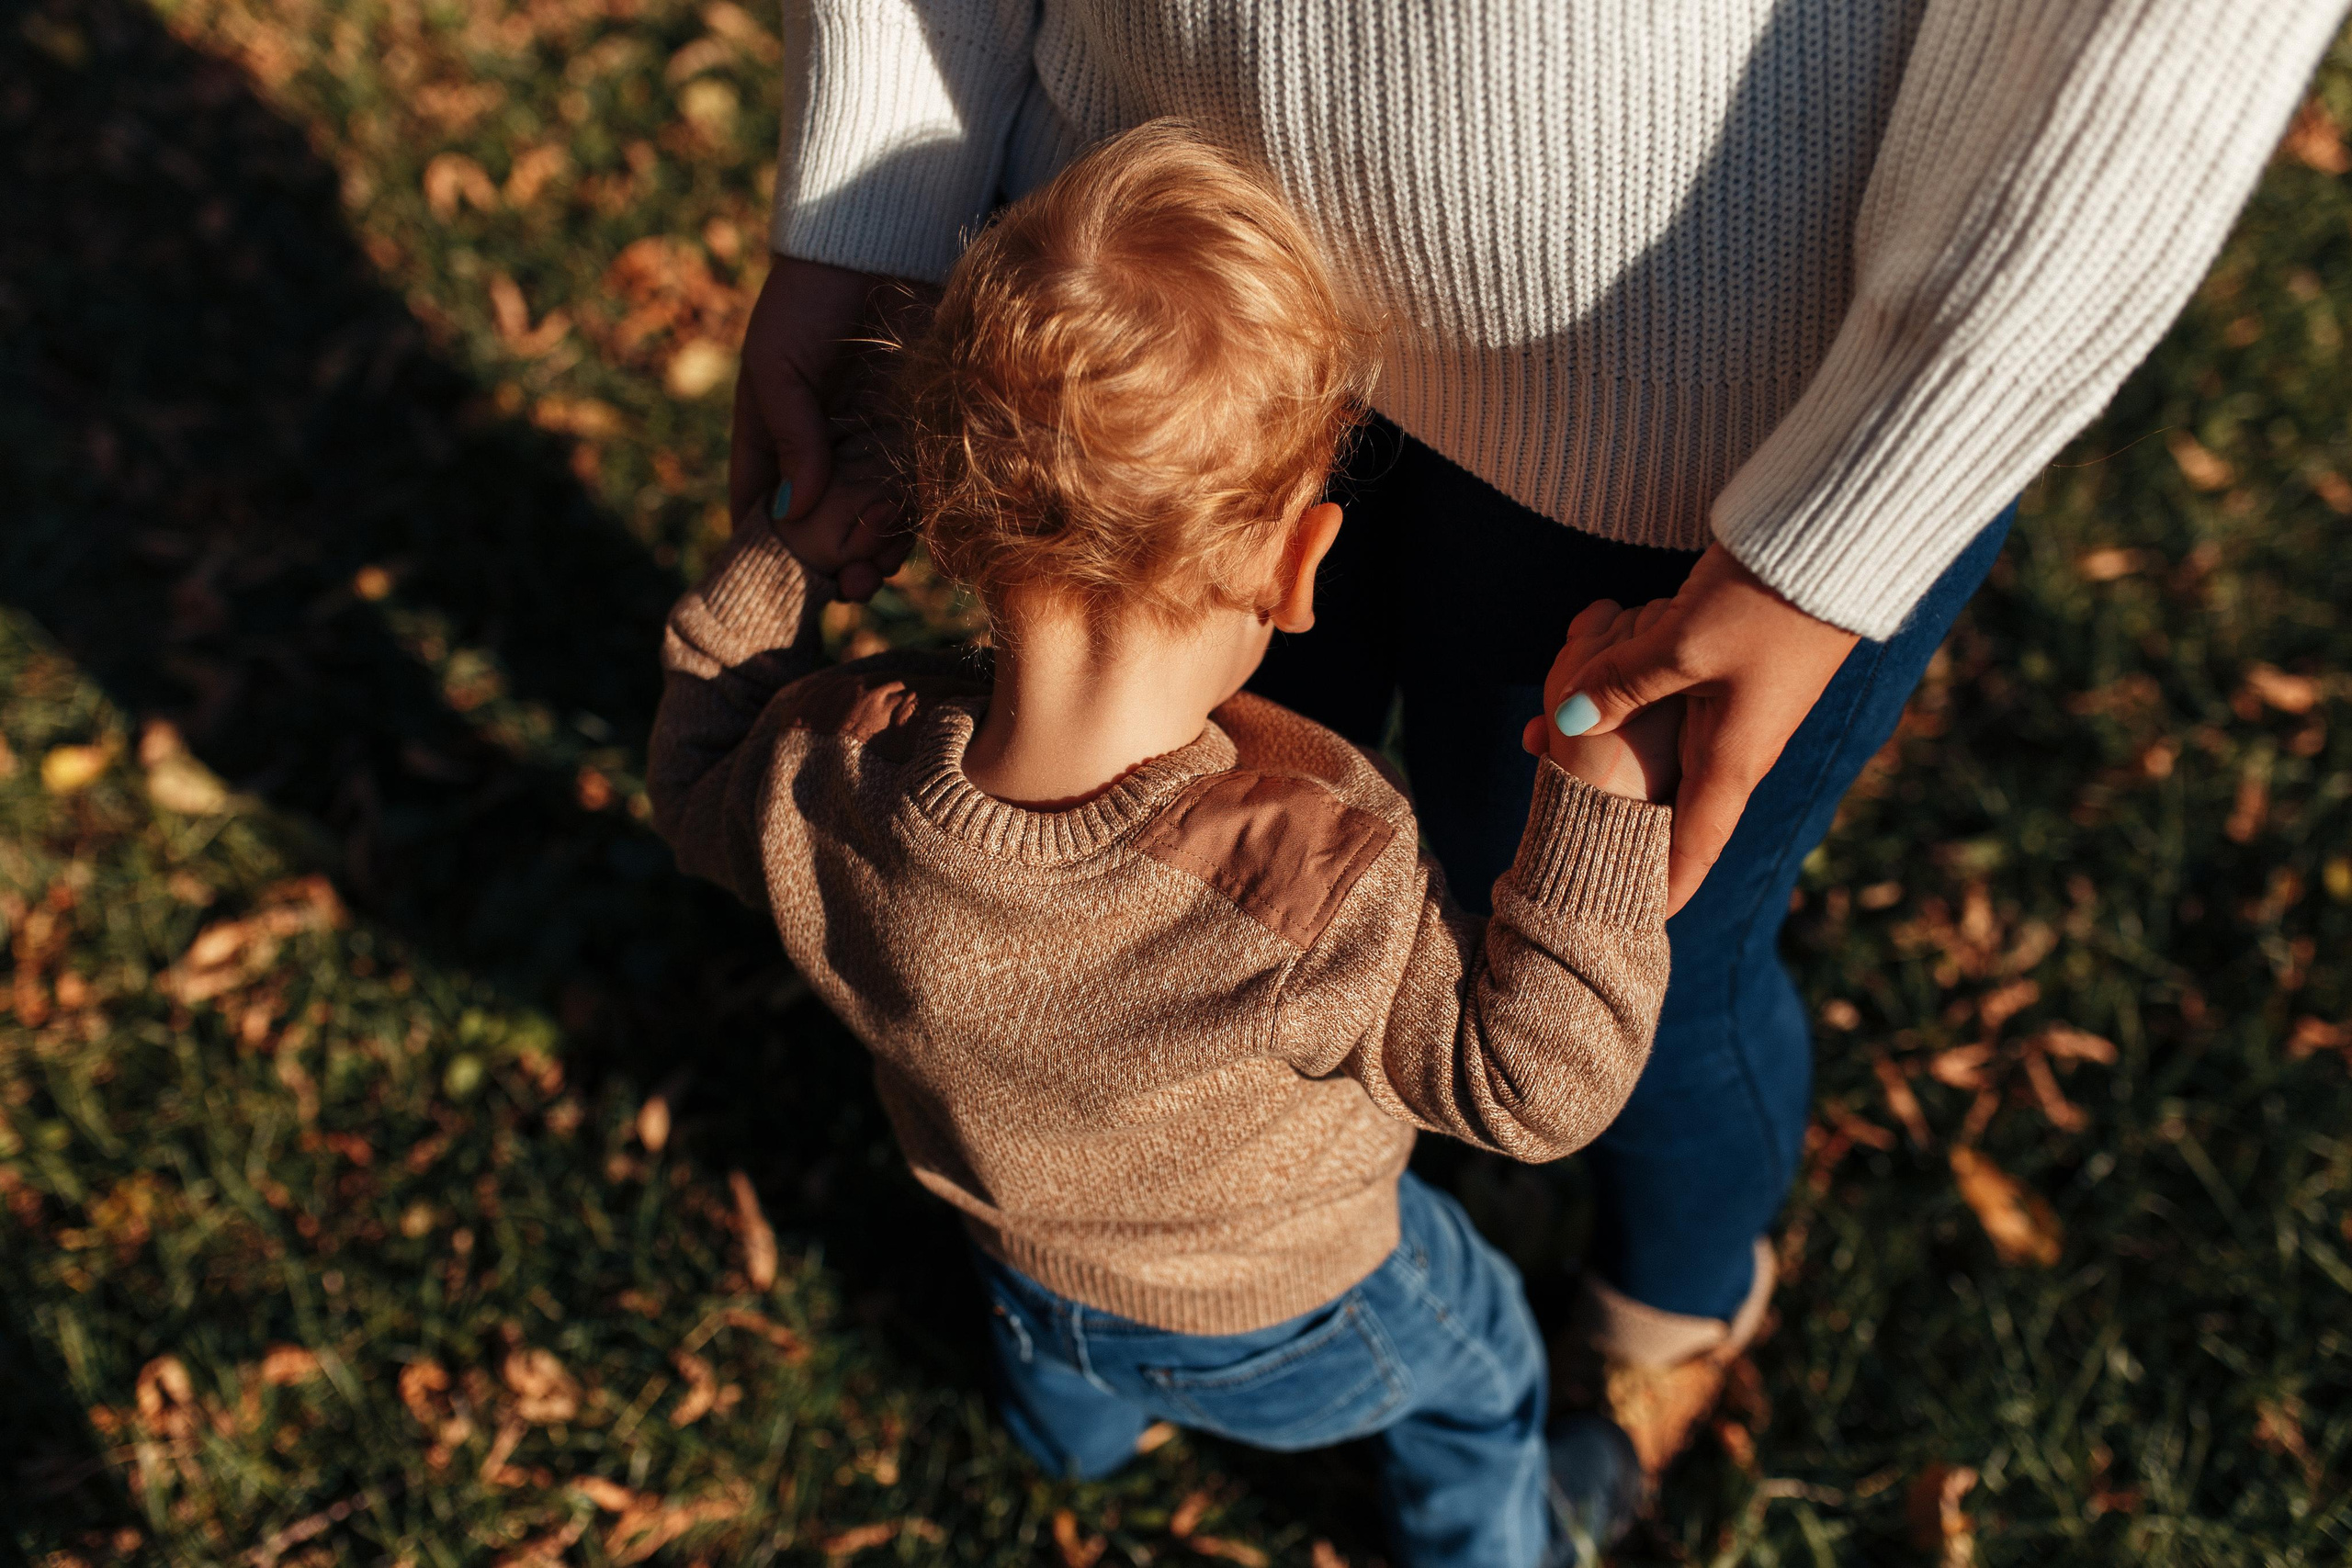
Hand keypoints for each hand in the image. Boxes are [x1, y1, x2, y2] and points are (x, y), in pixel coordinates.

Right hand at [729, 255, 935, 599]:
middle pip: (824, 530)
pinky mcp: (921, 438)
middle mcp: (826, 452)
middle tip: (847, 587)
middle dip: (833, 565)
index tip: (783, 581)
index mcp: (775, 437)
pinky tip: (908, 541)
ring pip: (872, 523)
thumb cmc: (811, 300)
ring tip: (876, 570)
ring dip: (875, 554)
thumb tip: (796, 512)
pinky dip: (914, 525)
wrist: (880, 249)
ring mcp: (874, 449)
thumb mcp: (778, 364)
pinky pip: (918, 495)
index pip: (761, 506)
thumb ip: (788, 434)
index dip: (769, 549)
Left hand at [1542, 544, 1859, 913]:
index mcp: (1733, 758)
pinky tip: (1597, 692)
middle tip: (1582, 855)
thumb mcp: (1683, 643)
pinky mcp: (1736, 668)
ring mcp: (1738, 707)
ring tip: (1562, 770)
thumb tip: (1564, 721)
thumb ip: (1621, 683)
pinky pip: (1672, 703)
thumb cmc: (1765, 601)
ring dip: (1618, 756)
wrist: (1833, 544)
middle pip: (1673, 804)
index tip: (1638, 924)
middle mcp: (1737, 743)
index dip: (1665, 887)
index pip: (1694, 845)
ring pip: (1664, 747)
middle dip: (1629, 829)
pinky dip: (1630, 701)